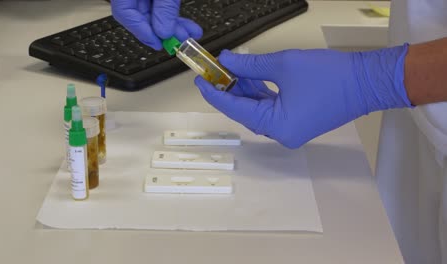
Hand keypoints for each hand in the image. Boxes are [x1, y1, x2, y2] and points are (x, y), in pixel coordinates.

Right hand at [111, 0, 202, 49]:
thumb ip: (165, 7)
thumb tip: (164, 32)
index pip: (124, 14)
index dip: (142, 31)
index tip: (159, 43)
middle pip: (140, 16)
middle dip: (164, 31)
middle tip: (180, 41)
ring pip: (152, 12)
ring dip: (172, 25)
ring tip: (191, 34)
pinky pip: (159, 5)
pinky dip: (172, 15)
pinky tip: (187, 25)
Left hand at [195, 46, 411, 147]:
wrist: (367, 81)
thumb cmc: (331, 75)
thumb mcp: (283, 65)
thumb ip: (249, 65)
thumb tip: (227, 61)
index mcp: (276, 126)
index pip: (235, 109)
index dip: (214, 93)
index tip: (200, 79)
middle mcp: (281, 134)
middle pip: (245, 111)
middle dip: (229, 90)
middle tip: (214, 71)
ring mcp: (290, 130)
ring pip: (257, 110)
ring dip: (244, 91)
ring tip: (230, 70)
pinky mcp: (297, 122)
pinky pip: (271, 110)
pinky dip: (259, 94)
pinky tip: (249, 78)